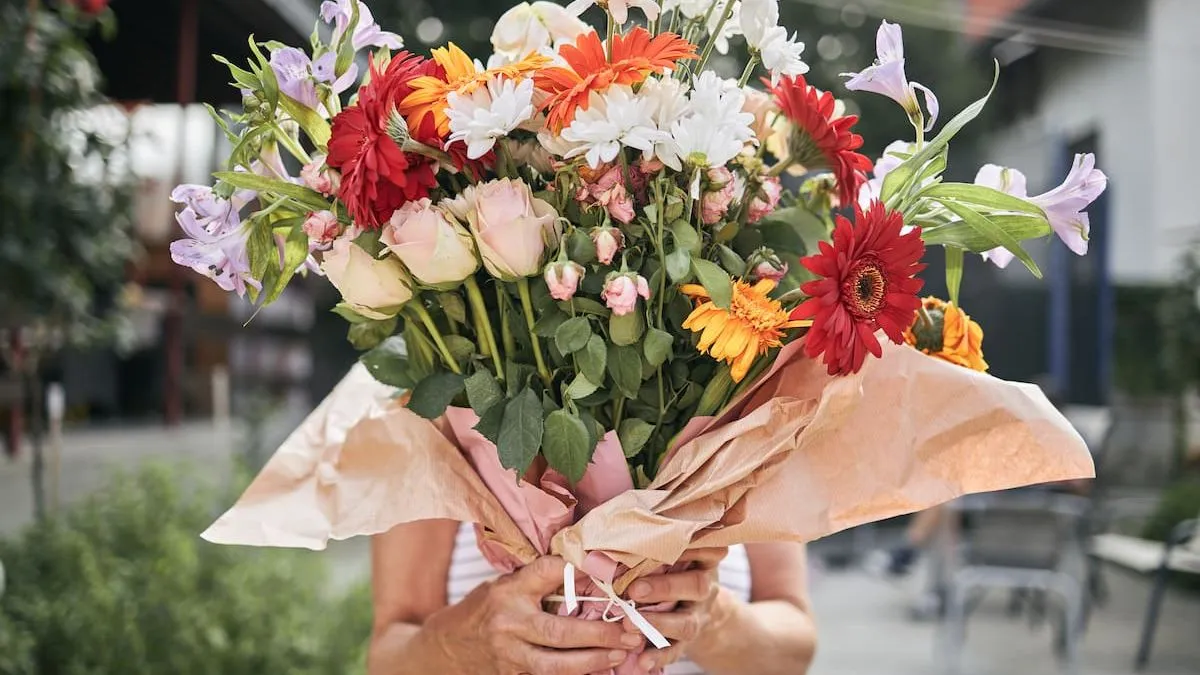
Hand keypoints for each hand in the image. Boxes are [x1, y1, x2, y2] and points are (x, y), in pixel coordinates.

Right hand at [427, 556, 640, 674]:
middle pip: (560, 631)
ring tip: (619, 654)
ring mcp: (509, 655)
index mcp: (507, 590)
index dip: (580, 571)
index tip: (607, 575)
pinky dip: (575, 674)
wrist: (446, 647)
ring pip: (556, 665)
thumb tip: (589, 574)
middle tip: (630, 632)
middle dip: (600, 634)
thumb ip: (539, 581)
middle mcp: (508, 622)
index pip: (550, 572)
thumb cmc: (484, 609)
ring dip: (593, 661)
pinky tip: (598, 669)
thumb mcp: (505, 584)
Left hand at [624, 548, 731, 670]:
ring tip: (630, 625)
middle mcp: (706, 586)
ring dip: (658, 624)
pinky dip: (659, 656)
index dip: (690, 548)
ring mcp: (699, 615)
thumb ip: (659, 545)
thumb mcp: (678, 553)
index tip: (665, 544)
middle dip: (664, 588)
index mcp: (705, 559)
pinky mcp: (689, 641)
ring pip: (686, 622)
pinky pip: (677, 650)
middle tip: (634, 590)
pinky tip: (643, 660)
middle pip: (696, 586)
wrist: (701, 610)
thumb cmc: (676, 570)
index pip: (706, 549)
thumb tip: (617, 532)